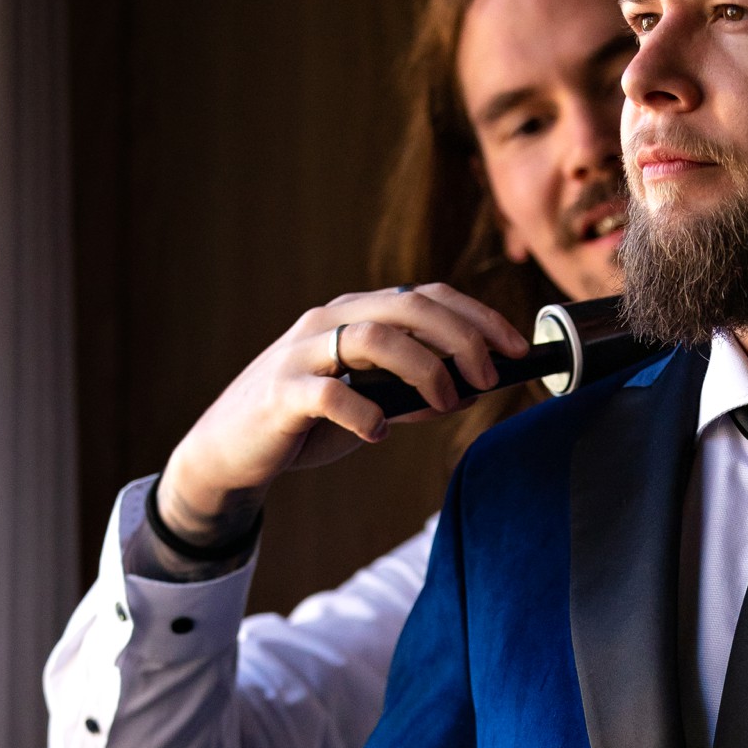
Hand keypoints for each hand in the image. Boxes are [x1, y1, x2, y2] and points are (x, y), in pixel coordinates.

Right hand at [156, 284, 528, 548]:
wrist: (230, 452)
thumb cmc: (304, 423)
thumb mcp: (368, 402)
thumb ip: (412, 393)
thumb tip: (468, 391)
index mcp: (352, 315)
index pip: (425, 296)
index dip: (477, 316)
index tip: (517, 348)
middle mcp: (327, 323)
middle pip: (407, 306)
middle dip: (461, 338)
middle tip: (488, 378)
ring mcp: (300, 354)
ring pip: (373, 336)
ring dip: (423, 369)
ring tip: (444, 403)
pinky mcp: (280, 394)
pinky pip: (330, 393)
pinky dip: (365, 412)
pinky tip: (379, 432)